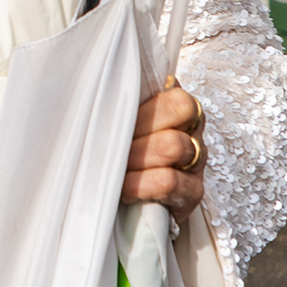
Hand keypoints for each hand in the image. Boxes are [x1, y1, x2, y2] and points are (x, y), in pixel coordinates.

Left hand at [120, 82, 204, 217]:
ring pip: (174, 144)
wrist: (119, 209)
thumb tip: (91, 77)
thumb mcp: (108, 123)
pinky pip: (169, 182)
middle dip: (138, 125)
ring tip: (114, 168)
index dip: (142, 95)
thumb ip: (111, 100)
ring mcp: (195, 160)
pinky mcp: (193, 193)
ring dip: (136, 157)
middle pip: (178, 108)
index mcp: (172, 102)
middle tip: (110, 142)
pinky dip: (140, 184)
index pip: (170, 81)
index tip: (113, 109)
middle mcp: (190, 128)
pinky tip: (123, 190)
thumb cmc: (108, 155)